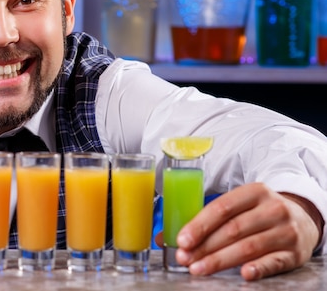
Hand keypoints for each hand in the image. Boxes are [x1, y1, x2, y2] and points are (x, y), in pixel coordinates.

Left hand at [168, 183, 320, 280]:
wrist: (303, 219)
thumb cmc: (259, 213)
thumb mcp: (239, 207)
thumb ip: (206, 219)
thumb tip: (163, 237)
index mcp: (254, 192)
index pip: (222, 208)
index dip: (200, 225)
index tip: (182, 240)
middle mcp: (272, 209)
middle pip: (233, 229)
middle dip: (205, 246)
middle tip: (185, 259)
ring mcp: (286, 231)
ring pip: (249, 247)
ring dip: (220, 260)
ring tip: (199, 269)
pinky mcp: (295, 253)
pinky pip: (275, 261)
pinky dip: (259, 268)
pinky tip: (243, 274)